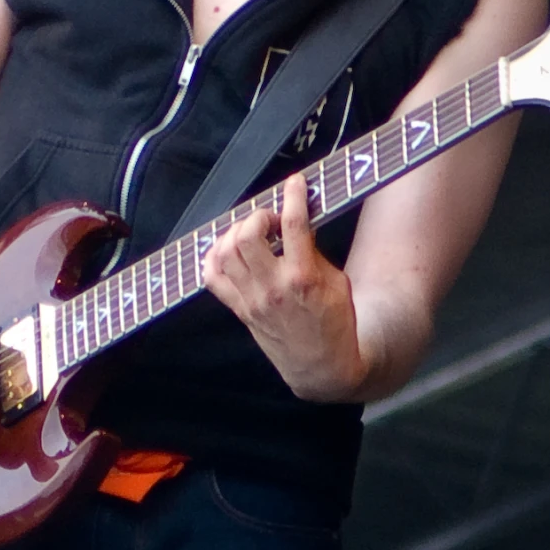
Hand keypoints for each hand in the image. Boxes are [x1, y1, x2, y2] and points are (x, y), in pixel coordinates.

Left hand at [202, 174, 368, 402]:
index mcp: (304, 277)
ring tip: (251, 232)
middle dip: (258, 216)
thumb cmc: (336, 322)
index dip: (292, 195)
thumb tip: (296, 223)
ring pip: (226, 252)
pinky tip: (227, 250)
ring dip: (235, 233)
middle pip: (248, 235)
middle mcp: (273, 287)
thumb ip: (314, 252)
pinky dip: (213, 258)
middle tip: (270, 219)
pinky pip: (211, 278)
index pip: (293, 224)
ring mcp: (252, 300)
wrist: (323, 366)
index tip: (295, 182)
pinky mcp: (240, 311)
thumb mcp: (337, 282)